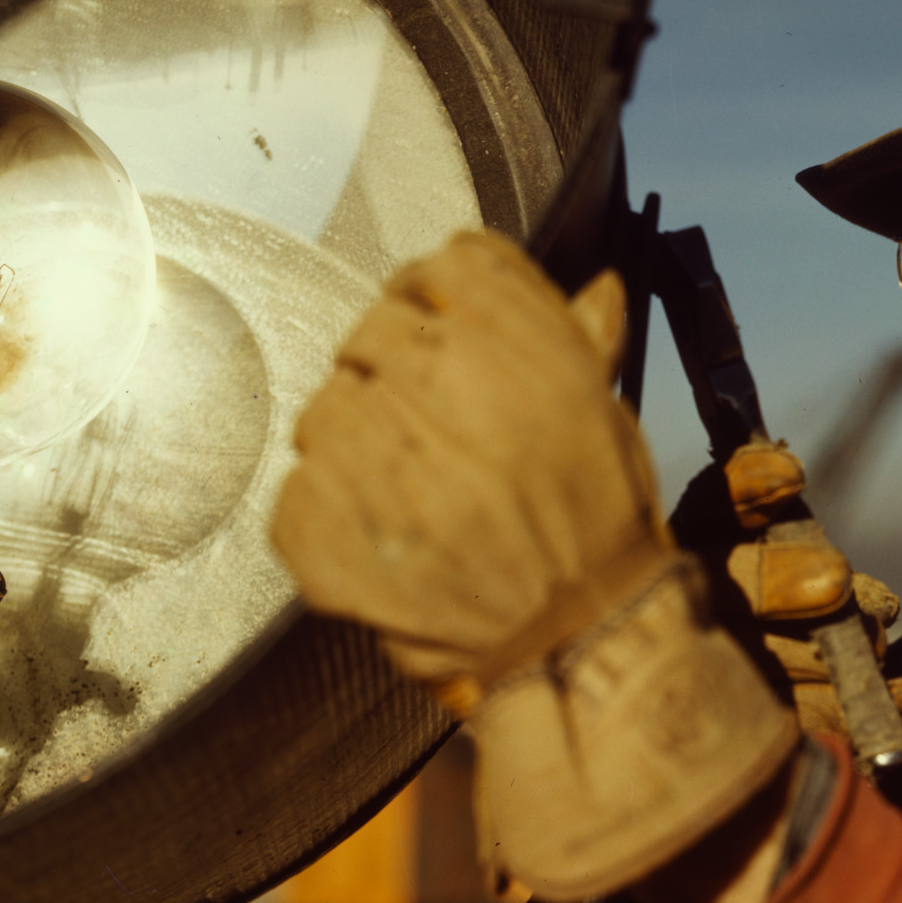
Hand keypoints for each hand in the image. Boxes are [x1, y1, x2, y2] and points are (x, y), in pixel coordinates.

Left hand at [273, 231, 797, 901]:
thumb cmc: (597, 522)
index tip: (450, 335)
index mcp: (502, 333)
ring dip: (358, 447)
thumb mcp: (603, 413)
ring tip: (416, 500)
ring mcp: (362, 448)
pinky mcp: (317, 518)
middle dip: (396, 377)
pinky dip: (331, 516)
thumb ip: (582, 340)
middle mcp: (426, 376)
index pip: (440, 267)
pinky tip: (389, 542)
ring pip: (325, 412)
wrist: (572, 635)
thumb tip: (597, 288)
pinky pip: (297, 490)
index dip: (443, 301)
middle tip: (439, 441)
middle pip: (372, 333)